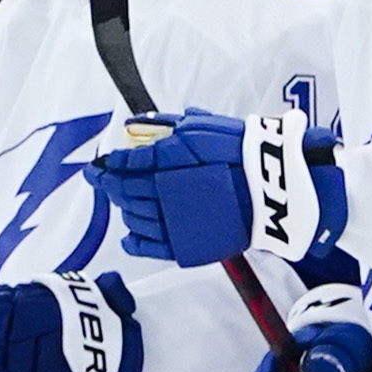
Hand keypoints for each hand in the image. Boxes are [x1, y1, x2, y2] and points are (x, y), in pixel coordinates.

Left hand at [91, 110, 339, 265]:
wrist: (273, 186)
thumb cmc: (241, 150)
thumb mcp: (201, 126)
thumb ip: (167, 125)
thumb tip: (136, 124)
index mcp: (163, 165)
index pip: (121, 168)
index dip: (105, 167)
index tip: (98, 166)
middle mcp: (162, 196)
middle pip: (123, 193)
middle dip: (110, 186)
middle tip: (104, 182)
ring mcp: (173, 222)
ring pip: (134, 218)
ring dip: (124, 209)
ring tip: (124, 202)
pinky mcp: (186, 245)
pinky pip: (149, 247)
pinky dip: (134, 242)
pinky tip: (130, 236)